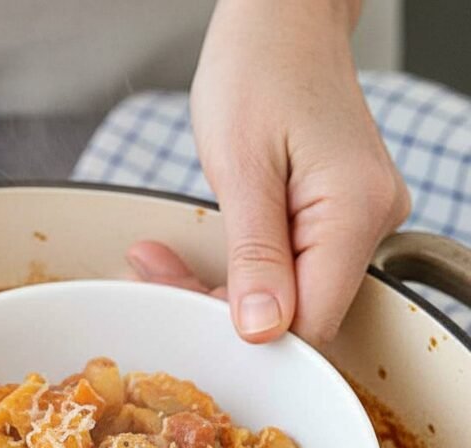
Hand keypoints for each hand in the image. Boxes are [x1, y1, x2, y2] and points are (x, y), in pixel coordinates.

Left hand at [130, 0, 408, 345]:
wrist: (281, 16)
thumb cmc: (258, 66)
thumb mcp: (240, 166)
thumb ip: (255, 256)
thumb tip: (262, 330)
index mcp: (355, 212)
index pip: (311, 322)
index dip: (249, 335)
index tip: (187, 312)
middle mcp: (371, 223)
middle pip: (299, 313)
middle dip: (223, 310)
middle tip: (157, 280)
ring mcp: (358, 222)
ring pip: (289, 295)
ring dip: (222, 290)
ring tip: (161, 261)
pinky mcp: (337, 218)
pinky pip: (290, 267)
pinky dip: (240, 268)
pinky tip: (196, 255)